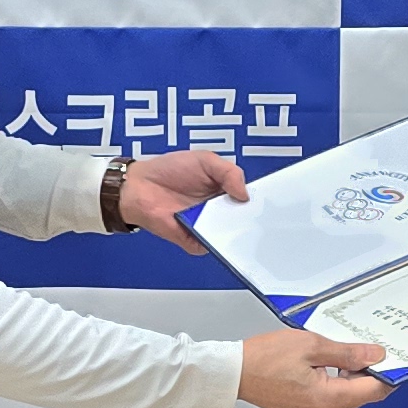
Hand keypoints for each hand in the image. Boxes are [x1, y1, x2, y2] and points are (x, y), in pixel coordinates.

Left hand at [117, 148, 246, 254]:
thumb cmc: (168, 170)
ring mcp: (206, 226)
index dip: (257, 201)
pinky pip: (211, 247)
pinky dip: (216, 244)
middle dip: (250, 218)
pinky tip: (217, 232)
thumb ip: (230, 172)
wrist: (140, 187)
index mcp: (223, 190)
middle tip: (258, 215)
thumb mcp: (205, 160)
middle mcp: (217, 209)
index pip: (247, 199)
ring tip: (236, 221)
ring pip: (230, 235)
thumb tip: (245, 195)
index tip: (267, 202)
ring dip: (235, 230)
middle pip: (242, 219)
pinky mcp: (194, 240)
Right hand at [235, 322, 390, 407]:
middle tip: (366, 347)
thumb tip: (376, 356)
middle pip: (363, 395)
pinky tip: (328, 362)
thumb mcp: (312, 346)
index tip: (393, 357)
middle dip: (369, 372)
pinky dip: (337, 381)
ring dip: (351, 375)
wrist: (234, 373)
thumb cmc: (264, 358)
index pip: (374, 390)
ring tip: (341, 350)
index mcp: (329, 399)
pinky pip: (332, 398)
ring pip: (348, 396)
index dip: (387, 373)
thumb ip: (348, 353)